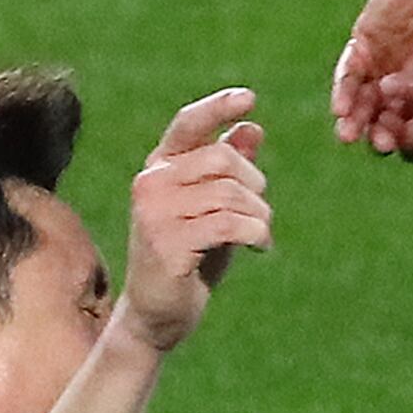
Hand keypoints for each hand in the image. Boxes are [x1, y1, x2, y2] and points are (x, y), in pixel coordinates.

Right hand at [122, 90, 272, 349]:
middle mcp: (150, 183)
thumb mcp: (215, 207)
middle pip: (223, 159)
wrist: (159, 314)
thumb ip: (230, 169)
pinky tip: (260, 248)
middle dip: (255, 184)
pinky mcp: (166, 243)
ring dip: (260, 217)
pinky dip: (257, 235)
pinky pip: (230, 224)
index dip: (218, 107)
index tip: (249, 99)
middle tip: (262, 213)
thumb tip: (252, 127)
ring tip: (261, 235)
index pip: (188, 124)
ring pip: (231, 194)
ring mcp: (154, 213)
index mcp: (159, 168)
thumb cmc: (191, 255)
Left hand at [331, 0, 412, 160]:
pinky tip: (341, 108)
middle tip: (382, 135)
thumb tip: (400, 100)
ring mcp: (383, 72)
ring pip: (362, 109)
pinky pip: (348, 76)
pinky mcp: (363, 48)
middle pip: (388, 130)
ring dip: (356, 124)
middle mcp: (407, 95)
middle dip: (383, 137)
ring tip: (349, 133)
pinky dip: (344, 93)